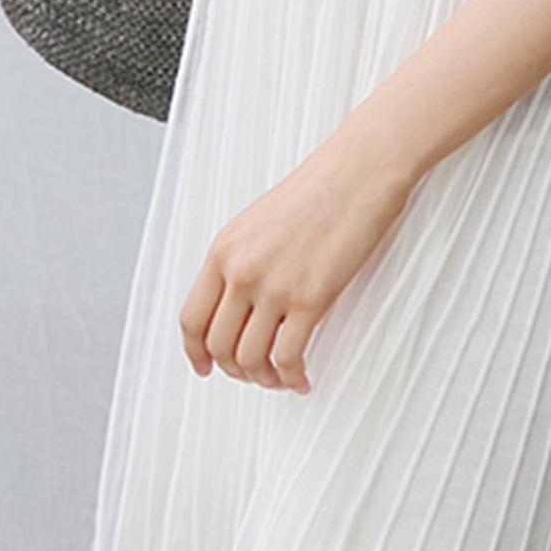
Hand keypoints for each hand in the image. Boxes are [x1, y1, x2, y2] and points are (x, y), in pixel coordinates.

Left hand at [178, 126, 410, 393]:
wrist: (358, 172)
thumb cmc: (320, 189)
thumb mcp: (259, 223)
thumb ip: (242, 261)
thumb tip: (241, 304)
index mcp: (224, 250)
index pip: (191, 318)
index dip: (196, 352)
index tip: (206, 367)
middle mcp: (241, 270)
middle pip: (218, 345)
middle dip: (234, 371)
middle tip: (253, 375)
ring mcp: (273, 286)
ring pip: (249, 358)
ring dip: (263, 378)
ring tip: (279, 378)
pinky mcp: (310, 298)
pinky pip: (288, 357)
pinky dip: (292, 378)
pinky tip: (302, 378)